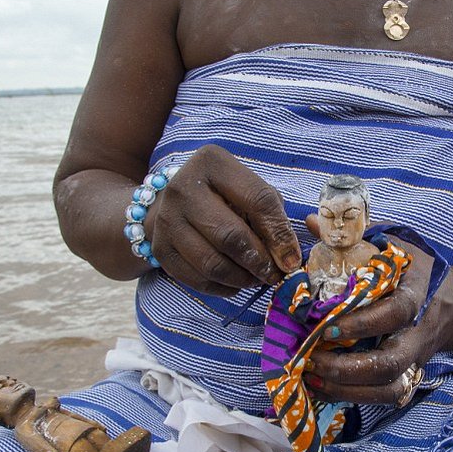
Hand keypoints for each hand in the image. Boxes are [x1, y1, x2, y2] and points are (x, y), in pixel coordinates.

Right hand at [146, 145, 302, 295]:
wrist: (176, 203)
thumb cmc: (224, 195)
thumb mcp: (250, 191)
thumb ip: (272, 217)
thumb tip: (288, 259)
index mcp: (213, 163)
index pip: (258, 201)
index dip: (280, 235)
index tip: (292, 260)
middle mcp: (183, 188)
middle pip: (231, 237)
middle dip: (260, 263)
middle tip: (275, 275)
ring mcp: (167, 219)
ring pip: (213, 263)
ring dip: (243, 279)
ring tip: (258, 279)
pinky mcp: (160, 248)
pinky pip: (197, 279)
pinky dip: (223, 288)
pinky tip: (236, 283)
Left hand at [305, 223, 452, 405]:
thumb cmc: (416, 269)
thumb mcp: (393, 245)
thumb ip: (353, 237)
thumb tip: (310, 221)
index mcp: (417, 294)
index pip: (395, 313)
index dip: (363, 323)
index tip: (328, 326)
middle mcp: (418, 332)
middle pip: (390, 363)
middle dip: (347, 368)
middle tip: (312, 360)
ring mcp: (415, 358)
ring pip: (388, 388)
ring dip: (347, 389)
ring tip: (312, 379)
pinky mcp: (410, 374)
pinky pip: (386, 396)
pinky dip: (353, 397)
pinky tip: (323, 388)